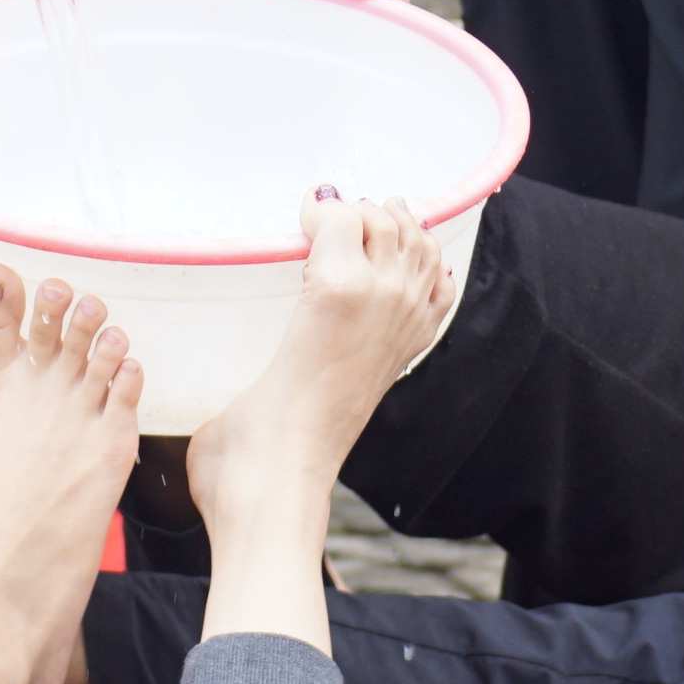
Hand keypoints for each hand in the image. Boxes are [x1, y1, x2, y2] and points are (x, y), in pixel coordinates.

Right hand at [183, 193, 452, 543]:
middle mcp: (383, 298)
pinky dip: (432, 270)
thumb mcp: (245, 330)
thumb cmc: (247, 411)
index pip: (342, 212)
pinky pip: (438, 293)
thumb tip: (306, 219)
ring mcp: (402, 325)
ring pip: (420, 248)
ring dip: (400, 228)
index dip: (318, 209)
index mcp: (338, 286)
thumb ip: (268, 286)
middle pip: (386, 220)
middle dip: (360, 212)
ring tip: (371, 227)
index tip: (299, 218)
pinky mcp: (408, 351)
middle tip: (328, 223)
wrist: (277, 474)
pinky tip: (414, 268)